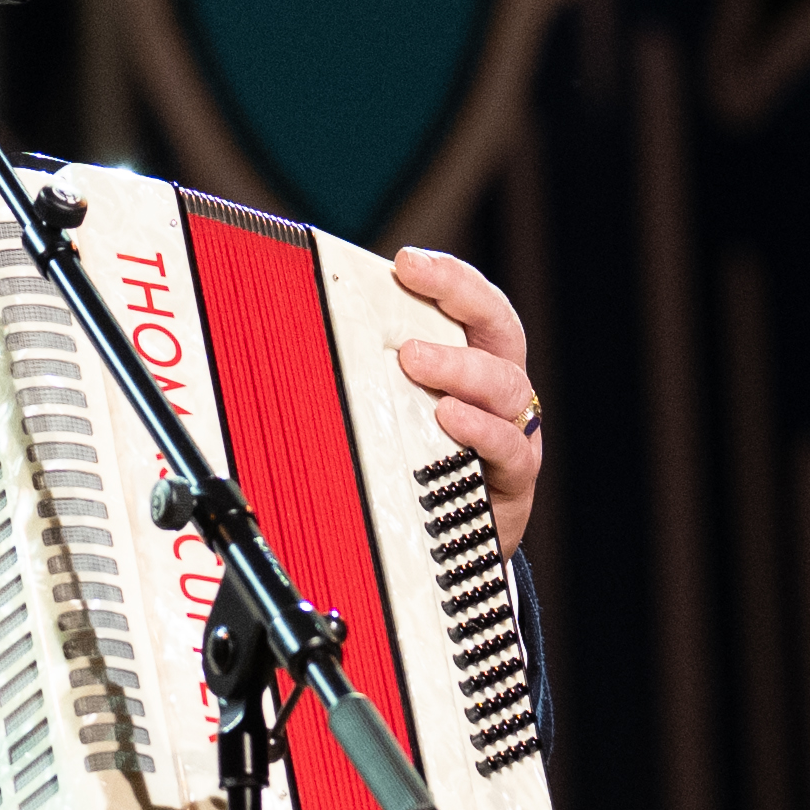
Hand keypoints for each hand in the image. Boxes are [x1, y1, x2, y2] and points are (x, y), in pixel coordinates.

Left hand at [386, 249, 543, 555]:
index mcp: (477, 360)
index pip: (476, 305)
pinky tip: (449, 419)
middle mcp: (501, 390)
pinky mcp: (513, 481)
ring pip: (503, 386)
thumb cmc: (416, 466)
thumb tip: (296, 328)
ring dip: (458, 368)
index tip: (407, 261)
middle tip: (411, 287)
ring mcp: (512, 432)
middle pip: (500, 330)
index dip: (449, 278)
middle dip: (459, 300)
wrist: (445, 548)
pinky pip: (508, 448)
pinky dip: (479, 430)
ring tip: (414, 361)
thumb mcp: (394, 412)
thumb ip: (369, 372)